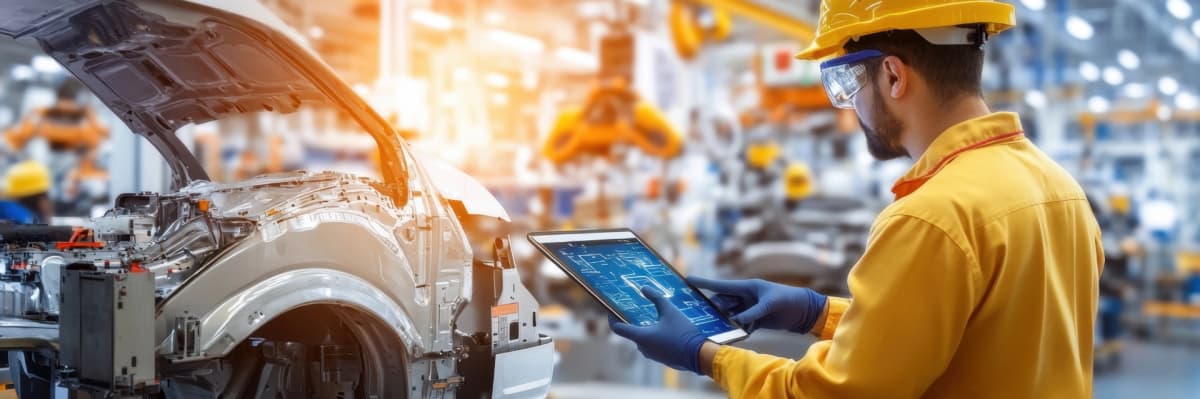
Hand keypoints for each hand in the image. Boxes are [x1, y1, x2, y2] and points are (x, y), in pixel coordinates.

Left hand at [609, 286, 708, 373]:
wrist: (698, 355)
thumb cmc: (683, 332)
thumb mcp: (670, 311)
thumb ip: (656, 298)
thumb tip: (644, 288)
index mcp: (641, 336)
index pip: (617, 328)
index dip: (612, 317)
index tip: (611, 309)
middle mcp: (643, 348)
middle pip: (631, 333)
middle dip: (632, 321)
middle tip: (634, 308)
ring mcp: (652, 355)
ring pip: (643, 339)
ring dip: (644, 328)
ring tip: (650, 315)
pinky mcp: (661, 358)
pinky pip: (652, 345)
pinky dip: (653, 336)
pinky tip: (663, 328)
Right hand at [689, 276, 826, 333]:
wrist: (806, 311)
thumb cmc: (789, 300)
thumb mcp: (770, 305)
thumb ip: (753, 313)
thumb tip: (736, 321)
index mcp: (747, 287)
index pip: (721, 286)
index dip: (704, 283)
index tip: (688, 280)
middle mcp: (746, 297)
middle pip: (723, 303)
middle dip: (715, 309)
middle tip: (705, 317)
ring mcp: (750, 309)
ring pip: (730, 315)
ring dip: (725, 321)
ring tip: (717, 328)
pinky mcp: (756, 321)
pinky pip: (741, 325)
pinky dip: (737, 330)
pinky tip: (732, 336)